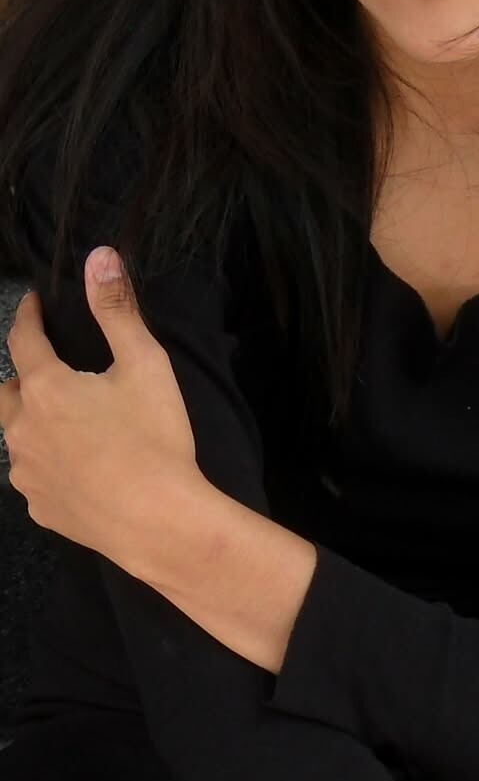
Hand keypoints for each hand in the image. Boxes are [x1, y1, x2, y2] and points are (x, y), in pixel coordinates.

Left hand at [0, 247, 200, 564]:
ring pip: (17, 438)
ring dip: (35, 425)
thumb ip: (118, 310)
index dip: (29, 318)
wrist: (160, 523)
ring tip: (69, 429)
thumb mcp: (147, 366)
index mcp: (45, 387)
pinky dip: (49, 467)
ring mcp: (28, 473)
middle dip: (24, 378)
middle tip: (52, 377)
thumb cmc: (155, 442)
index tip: (35, 306)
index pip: (23, 339)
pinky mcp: (41, 508)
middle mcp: (22, 428)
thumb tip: (100, 257)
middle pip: (6, 392)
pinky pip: (35, 478)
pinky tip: (79, 472)